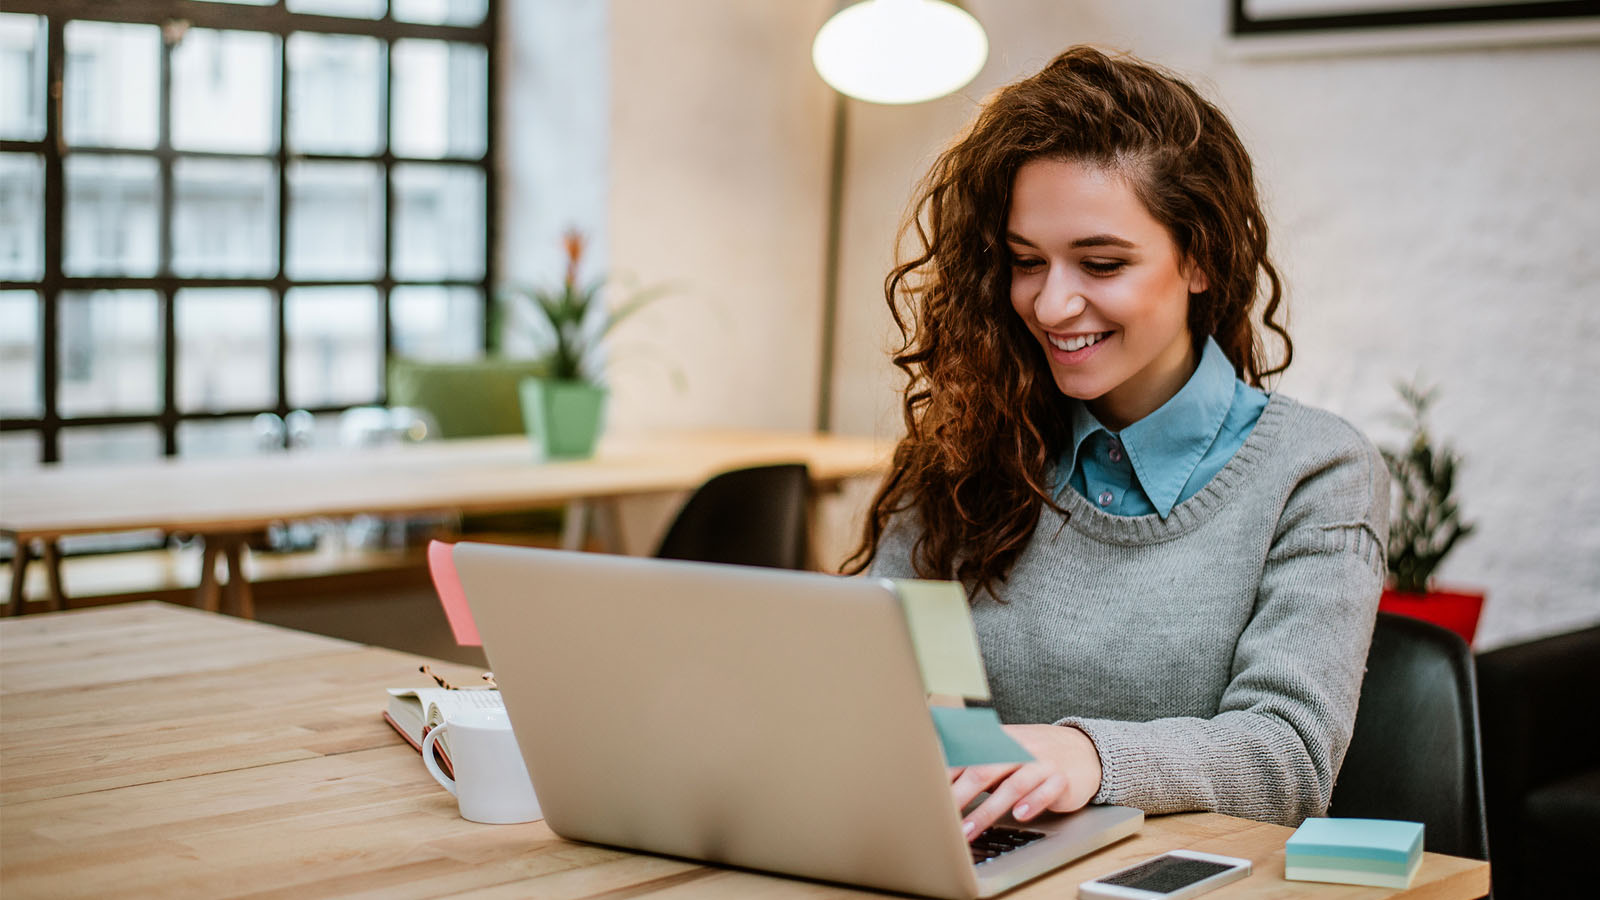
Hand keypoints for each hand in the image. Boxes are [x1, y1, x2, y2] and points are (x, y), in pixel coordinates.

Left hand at [949, 724, 1101, 841]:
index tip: (926, 795)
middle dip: (959, 795)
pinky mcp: (1061, 779)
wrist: (1084, 750)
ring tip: (968, 829)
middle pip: (984, 771)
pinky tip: (1019, 816)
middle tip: (940, 817)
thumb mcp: (1005, 751)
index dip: (945, 776)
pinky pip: (1046, 791)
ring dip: (987, 810)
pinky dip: (1032, 803)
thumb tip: (939, 778)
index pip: (966, 756)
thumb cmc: (1034, 755)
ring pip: (1012, 786)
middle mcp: (1019, 748)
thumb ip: (976, 761)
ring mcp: (1041, 763)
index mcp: (1000, 740)